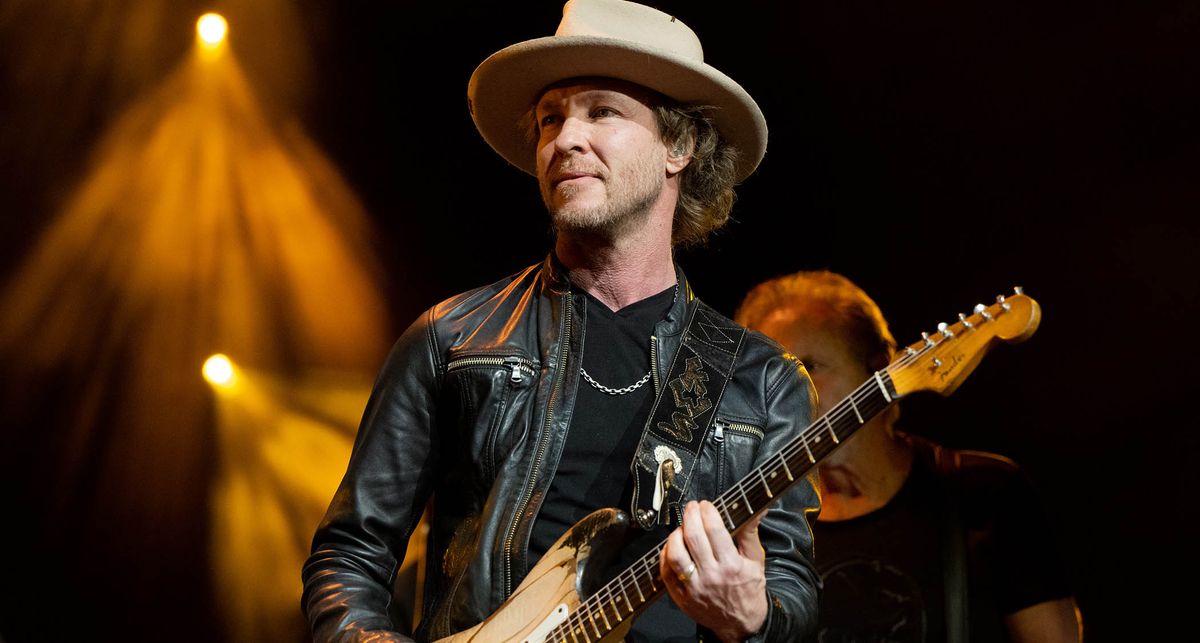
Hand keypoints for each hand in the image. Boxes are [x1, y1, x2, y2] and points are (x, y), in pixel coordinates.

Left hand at [661, 500, 767, 641]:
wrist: (741, 624)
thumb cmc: (748, 590)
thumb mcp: (755, 560)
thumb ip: (751, 532)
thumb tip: (758, 509)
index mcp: (731, 565)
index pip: (714, 530)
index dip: (707, 512)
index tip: (706, 505)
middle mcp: (711, 576)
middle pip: (693, 537)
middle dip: (690, 515)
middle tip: (691, 508)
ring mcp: (694, 587)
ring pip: (675, 554)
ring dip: (675, 535)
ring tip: (681, 528)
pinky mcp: (681, 597)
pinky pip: (666, 571)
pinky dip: (665, 555)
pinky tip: (672, 547)